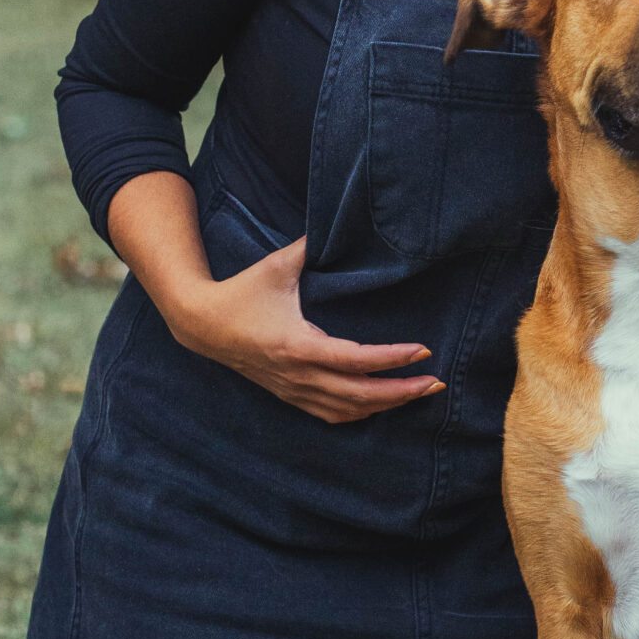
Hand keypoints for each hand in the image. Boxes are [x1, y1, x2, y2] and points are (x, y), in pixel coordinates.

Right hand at [173, 235, 443, 424]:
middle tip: (436, 383)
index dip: (392, 359)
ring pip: (348, 410)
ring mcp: (293, 390)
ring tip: (419, 394)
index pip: (355, 360)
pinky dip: (360, 414)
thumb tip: (337, 224)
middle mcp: (298, 374)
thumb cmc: (241, 292)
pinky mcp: (289, 395)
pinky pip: (330, 414)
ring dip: (386, 405)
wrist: (202, 325)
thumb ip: (308, 247)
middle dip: (401, 391)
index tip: (423, 351)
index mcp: (297, 345)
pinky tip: (382, 406)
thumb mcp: (276, 266)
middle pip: (359, 395)